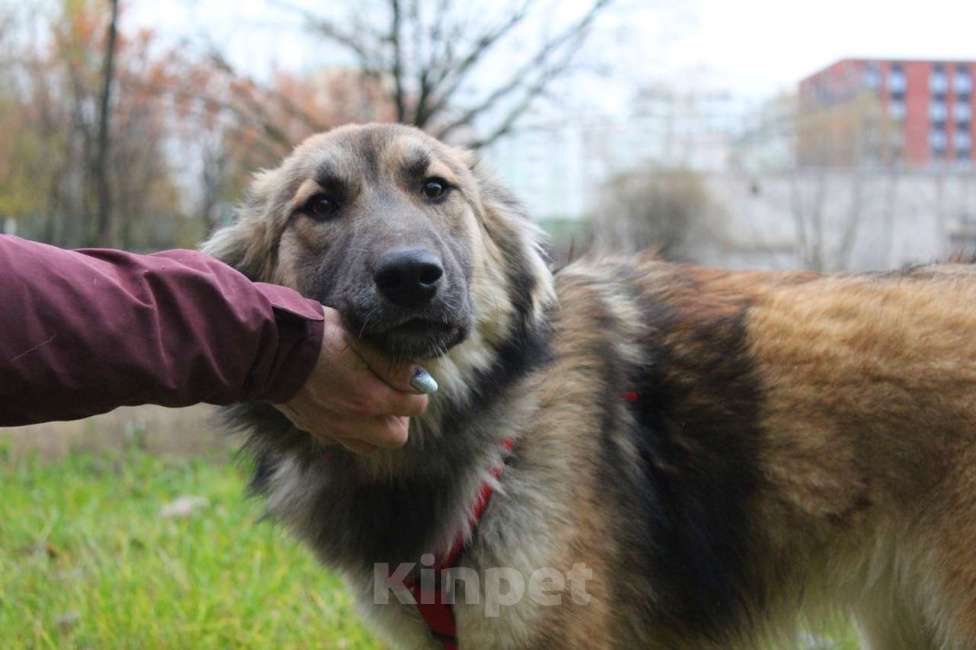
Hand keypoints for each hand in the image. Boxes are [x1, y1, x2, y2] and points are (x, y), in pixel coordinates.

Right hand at [274, 307, 434, 453]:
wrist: (268, 347)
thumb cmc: (317, 335)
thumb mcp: (360, 339)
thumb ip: (393, 365)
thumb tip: (422, 382)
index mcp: (370, 398)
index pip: (416, 406)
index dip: (418, 389)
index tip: (409, 376)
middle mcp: (353, 422)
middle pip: (396, 437)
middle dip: (401, 417)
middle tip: (391, 393)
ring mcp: (332, 429)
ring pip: (370, 446)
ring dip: (377, 428)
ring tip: (369, 402)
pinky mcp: (314, 429)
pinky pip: (344, 440)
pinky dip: (352, 430)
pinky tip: (345, 406)